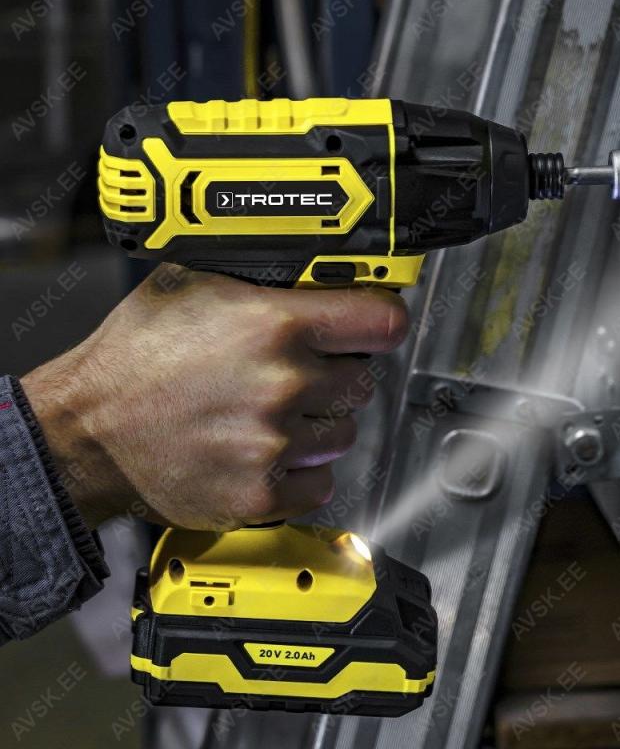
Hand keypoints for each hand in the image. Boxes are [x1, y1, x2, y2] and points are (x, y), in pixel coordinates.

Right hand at [21, 264, 407, 530]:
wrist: (88, 431)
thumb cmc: (135, 359)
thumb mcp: (194, 284)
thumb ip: (265, 279)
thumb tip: (315, 273)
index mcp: (275, 324)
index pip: (382, 321)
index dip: (382, 321)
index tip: (375, 327)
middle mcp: (283, 385)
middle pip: (362, 381)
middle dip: (335, 375)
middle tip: (295, 374)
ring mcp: (275, 444)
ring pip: (344, 433)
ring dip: (318, 425)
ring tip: (269, 415)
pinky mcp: (262, 494)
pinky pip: (320, 483)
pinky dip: (302, 472)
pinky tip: (266, 452)